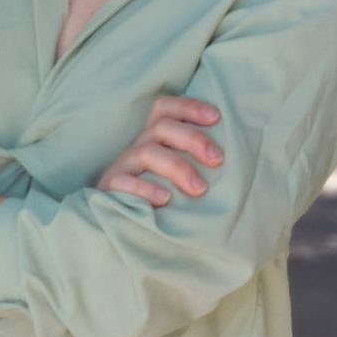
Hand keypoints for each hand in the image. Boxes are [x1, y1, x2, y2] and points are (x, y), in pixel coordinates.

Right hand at [95, 96, 222, 207]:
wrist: (123, 229)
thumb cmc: (166, 202)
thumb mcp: (181, 176)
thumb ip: (198, 163)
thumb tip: (226, 156)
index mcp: (154, 140)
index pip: (165, 108)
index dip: (189, 107)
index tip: (216, 116)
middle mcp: (138, 148)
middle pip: (161, 127)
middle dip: (192, 138)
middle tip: (217, 159)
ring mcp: (123, 168)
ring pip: (146, 152)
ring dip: (177, 167)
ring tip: (199, 188)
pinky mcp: (110, 190)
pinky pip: (124, 182)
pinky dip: (146, 188)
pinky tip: (165, 199)